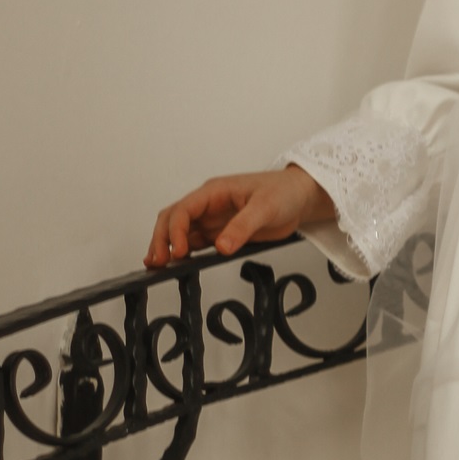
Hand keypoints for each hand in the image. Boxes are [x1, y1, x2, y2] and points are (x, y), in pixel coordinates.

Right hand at [144, 165, 331, 268]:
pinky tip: (176, 265)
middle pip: (173, 219)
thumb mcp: (265, 207)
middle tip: (157, 262)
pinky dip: (183, 253)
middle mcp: (208, 205)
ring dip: (167, 247)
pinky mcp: (220, 233)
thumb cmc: (284, 192)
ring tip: (157, 267)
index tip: (178, 252)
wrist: (301, 197)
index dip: (175, 231)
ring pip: (180, 232)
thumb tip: (221, 247)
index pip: (184, 210)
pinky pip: (195, 242)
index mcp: (214, 192)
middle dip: (161, 239)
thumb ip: (243, 227)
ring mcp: (212, 219)